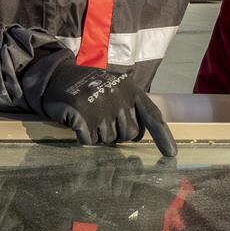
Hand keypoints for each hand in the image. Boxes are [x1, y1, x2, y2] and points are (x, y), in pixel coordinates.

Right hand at [39, 64, 177, 156]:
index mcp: (131, 90)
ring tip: (89, 116)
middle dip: (117, 134)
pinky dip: (83, 136)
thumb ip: (130, 108)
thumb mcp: (116, 89)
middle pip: (129, 135)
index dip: (163, 136)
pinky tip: (77, 122)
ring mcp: (101, 105)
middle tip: (102, 118)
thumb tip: (138, 137)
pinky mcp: (82, 114)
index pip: (152, 116)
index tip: (171, 154)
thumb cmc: (90, 87)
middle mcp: (119, 97)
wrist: (58, 76)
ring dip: (98, 134)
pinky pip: (89, 141)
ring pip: (108, 140)